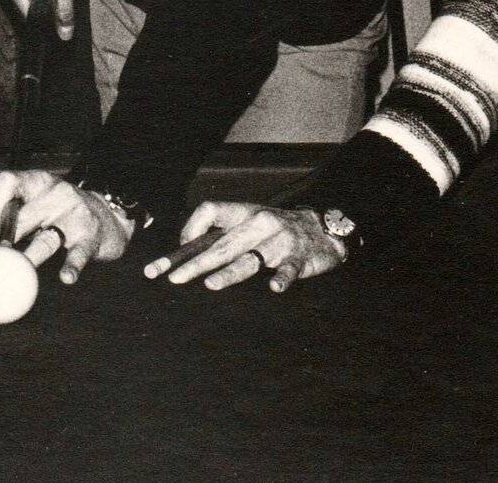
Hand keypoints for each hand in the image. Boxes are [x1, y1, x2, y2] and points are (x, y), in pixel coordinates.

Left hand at [0, 169, 130, 283]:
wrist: (107, 214)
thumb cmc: (59, 210)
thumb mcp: (38, 200)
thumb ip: (13, 215)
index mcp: (37, 181)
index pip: (8, 182)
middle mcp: (55, 193)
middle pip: (23, 218)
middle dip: (1, 243)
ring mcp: (74, 213)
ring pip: (46, 240)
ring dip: (28, 259)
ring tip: (16, 275)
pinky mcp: (90, 235)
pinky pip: (78, 253)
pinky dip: (71, 266)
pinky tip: (66, 277)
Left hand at [143, 201, 348, 292]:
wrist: (323, 228)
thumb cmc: (275, 228)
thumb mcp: (249, 221)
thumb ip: (221, 231)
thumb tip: (185, 246)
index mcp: (243, 212)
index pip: (210, 211)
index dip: (191, 228)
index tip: (177, 250)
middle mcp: (258, 223)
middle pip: (222, 244)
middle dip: (197, 263)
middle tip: (174, 278)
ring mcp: (279, 241)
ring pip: (249, 259)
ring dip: (230, 272)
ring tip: (211, 284)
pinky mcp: (298, 258)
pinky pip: (288, 270)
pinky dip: (281, 279)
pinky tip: (274, 287)